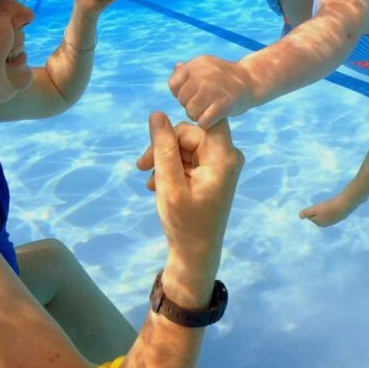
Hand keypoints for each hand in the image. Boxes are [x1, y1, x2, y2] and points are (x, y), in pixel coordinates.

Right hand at [138, 113, 243, 278]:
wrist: (195, 253)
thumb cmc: (185, 222)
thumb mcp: (169, 183)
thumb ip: (163, 148)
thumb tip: (156, 115)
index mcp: (223, 156)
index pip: (205, 118)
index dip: (183, 118)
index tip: (160, 130)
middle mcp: (227, 156)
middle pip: (191, 133)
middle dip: (165, 147)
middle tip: (141, 166)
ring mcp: (220, 165)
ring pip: (186, 146)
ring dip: (165, 160)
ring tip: (150, 181)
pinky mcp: (212, 172)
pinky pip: (189, 158)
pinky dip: (172, 168)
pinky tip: (158, 185)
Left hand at [168, 55, 256, 128]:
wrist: (251, 81)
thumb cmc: (224, 77)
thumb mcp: (206, 66)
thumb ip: (188, 69)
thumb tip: (176, 68)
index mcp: (196, 64)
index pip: (173, 85)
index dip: (180, 93)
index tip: (193, 94)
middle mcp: (203, 74)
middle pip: (182, 100)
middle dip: (190, 105)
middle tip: (204, 103)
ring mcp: (213, 89)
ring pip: (191, 112)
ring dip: (198, 116)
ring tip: (208, 110)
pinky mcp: (223, 104)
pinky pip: (203, 122)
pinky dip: (207, 123)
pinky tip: (214, 117)